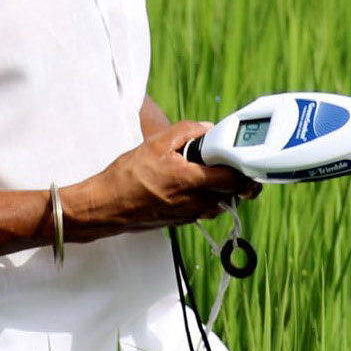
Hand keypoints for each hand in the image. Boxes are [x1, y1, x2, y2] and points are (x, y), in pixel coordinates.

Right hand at [67, 122, 258, 236]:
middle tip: (232, 163)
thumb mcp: (156, 144)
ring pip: (221, 203)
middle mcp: (196, 203)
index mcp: (192, 181)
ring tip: (211, 173)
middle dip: (238, 178)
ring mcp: (191, 215)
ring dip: (223, 189)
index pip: (235, 179)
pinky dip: (208, 197)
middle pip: (234, 194)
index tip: (241, 155)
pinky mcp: (183, 221)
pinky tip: (194, 185)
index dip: (244, 167)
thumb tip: (207, 129)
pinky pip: (206, 210)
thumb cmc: (126, 177)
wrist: (106, 207)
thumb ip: (186, 132)